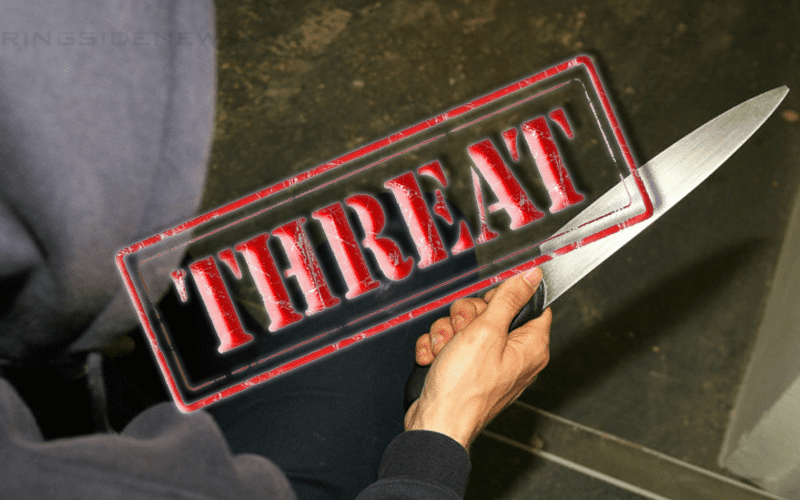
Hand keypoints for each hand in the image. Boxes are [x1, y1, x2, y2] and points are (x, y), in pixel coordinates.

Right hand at [404, 268, 550, 449]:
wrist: (435, 424)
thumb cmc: (464, 388)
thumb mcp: (487, 331)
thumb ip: (509, 299)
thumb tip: (532, 276)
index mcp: (530, 346)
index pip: (529, 303)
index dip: (504, 297)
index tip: (488, 303)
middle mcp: (513, 355)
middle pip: (490, 311)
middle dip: (466, 316)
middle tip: (462, 331)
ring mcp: (488, 364)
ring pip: (465, 326)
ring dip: (446, 333)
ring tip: (444, 351)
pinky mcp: (466, 371)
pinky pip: (450, 344)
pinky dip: (437, 349)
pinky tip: (434, 360)